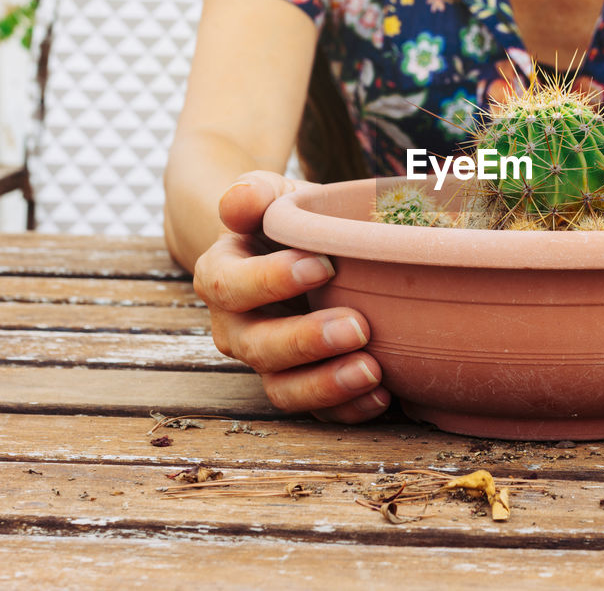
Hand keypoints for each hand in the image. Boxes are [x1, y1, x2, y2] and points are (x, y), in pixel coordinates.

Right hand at [193, 170, 389, 422]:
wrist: (299, 253)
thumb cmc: (287, 220)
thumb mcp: (272, 195)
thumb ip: (254, 193)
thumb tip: (239, 201)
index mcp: (221, 276)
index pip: (232, 284)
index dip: (272, 280)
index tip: (323, 265)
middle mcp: (236, 327)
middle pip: (258, 346)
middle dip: (307, 341)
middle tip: (358, 326)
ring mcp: (266, 362)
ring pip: (283, 389)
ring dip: (327, 385)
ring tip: (373, 371)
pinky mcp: (299, 384)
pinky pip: (316, 411)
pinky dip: (348, 409)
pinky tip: (382, 395)